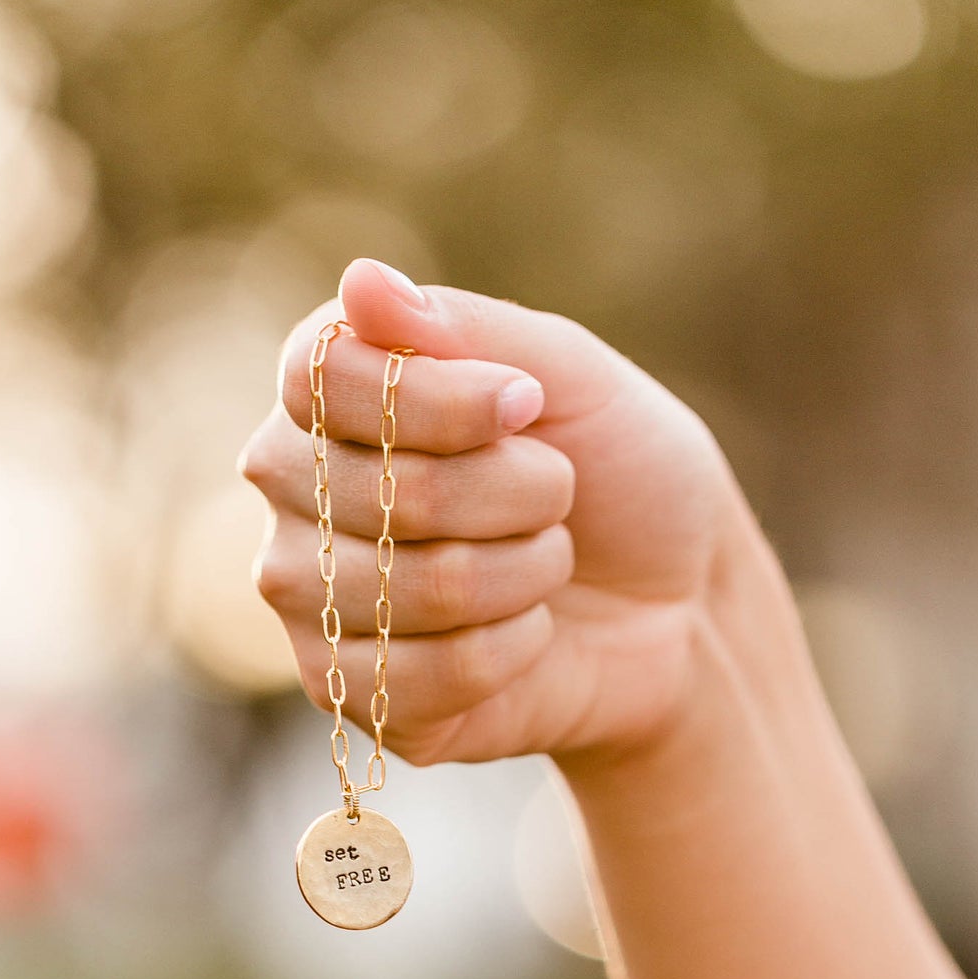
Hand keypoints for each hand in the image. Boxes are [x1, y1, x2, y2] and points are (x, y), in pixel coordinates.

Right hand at [241, 258, 744, 768]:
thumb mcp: (571, 376)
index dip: (442, 400)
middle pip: (385, 488)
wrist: (680, 602)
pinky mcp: (354, 695)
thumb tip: (359, 283)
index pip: (323, 379)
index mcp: (331, 399)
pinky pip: (429, 675)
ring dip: (525, 573)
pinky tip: (527, 635)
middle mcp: (297, 498)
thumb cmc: (620, 474)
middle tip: (556, 495)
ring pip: (415, 587)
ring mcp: (314, 603)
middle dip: (516, 493)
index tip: (528, 405)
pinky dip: (515, 648)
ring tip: (545, 565)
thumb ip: (465, 329)